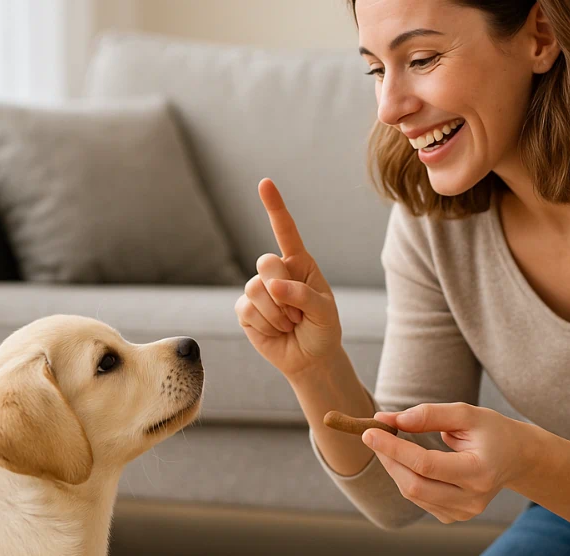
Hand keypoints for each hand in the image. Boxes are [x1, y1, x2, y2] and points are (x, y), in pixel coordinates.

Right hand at [235, 179, 341, 377]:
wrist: (310, 358)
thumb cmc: (322, 328)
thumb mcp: (325, 311)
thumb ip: (303, 295)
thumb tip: (272, 287)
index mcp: (299, 262)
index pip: (285, 230)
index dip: (274, 207)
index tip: (265, 183)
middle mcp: (276, 271)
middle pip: (266, 262)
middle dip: (283, 290)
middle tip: (299, 312)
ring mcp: (258, 289)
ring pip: (255, 288)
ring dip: (277, 313)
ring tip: (290, 323)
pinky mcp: (245, 310)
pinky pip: (247, 309)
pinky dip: (266, 324)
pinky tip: (276, 330)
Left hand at [362, 402, 532, 523]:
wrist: (516, 458)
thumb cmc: (492, 431)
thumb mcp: (466, 414)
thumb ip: (429, 414)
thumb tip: (391, 419)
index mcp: (479, 471)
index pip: (426, 464)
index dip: (394, 448)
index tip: (370, 430)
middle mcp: (472, 499)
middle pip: (414, 485)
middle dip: (388, 459)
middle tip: (373, 435)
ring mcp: (463, 512)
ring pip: (413, 494)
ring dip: (394, 468)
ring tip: (389, 444)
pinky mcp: (454, 517)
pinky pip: (419, 499)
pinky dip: (406, 478)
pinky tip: (406, 461)